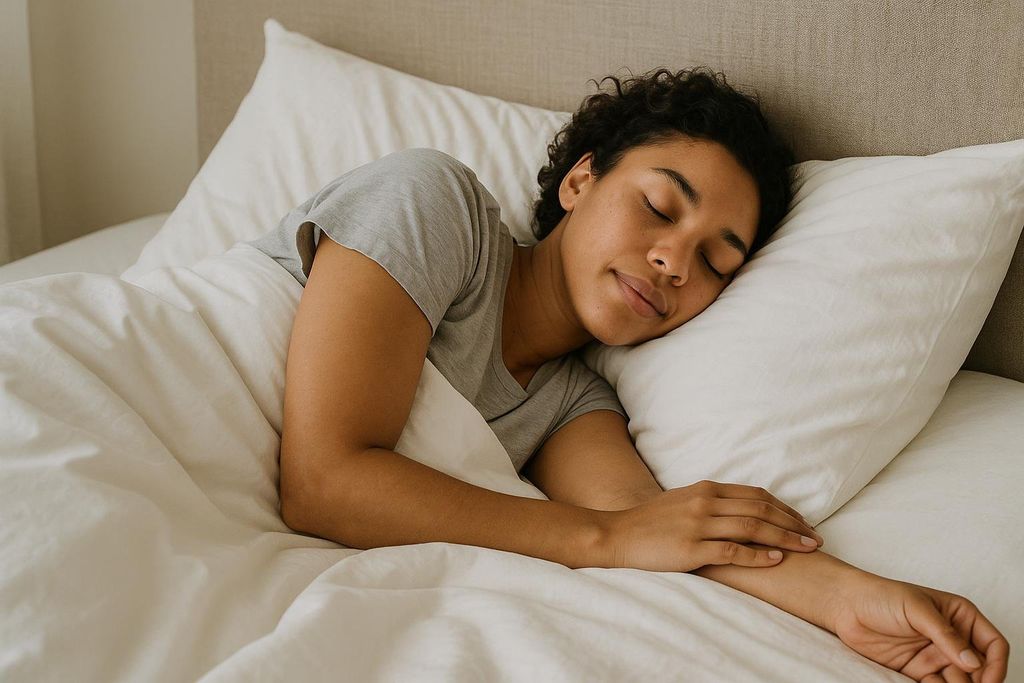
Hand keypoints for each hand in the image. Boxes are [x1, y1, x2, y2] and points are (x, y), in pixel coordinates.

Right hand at [600, 479, 822, 571]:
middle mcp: (705, 502)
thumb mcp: (682, 501)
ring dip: (785, 538)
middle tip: (816, 538)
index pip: (756, 494)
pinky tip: (776, 560)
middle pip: (761, 509)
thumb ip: (710, 502)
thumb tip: (740, 508)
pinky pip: (733, 551)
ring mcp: (698, 525)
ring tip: (807, 549)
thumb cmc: (649, 523)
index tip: (803, 522)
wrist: (616, 535)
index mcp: (705, 489)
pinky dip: (758, 555)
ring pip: (753, 527)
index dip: (784, 508)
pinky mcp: (691, 549)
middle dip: (793, 523)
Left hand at [833, 575, 1008, 681]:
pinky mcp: (918, 670)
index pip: (993, 644)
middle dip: (980, 682)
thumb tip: (973, 662)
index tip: (988, 681)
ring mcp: (935, 655)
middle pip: (980, 668)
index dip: (997, 664)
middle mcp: (952, 637)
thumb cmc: (880, 596)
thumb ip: (945, 635)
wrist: (845, 606)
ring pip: (961, 680)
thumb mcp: (916, 609)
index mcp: (960, 615)